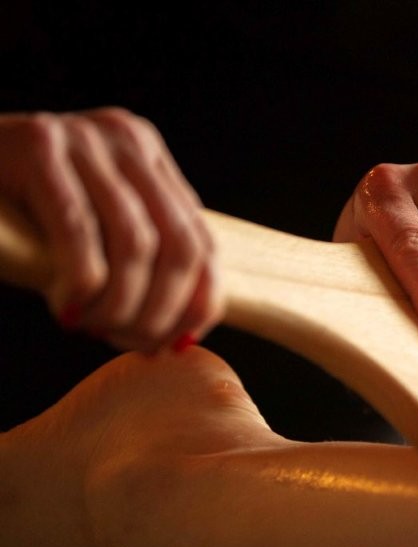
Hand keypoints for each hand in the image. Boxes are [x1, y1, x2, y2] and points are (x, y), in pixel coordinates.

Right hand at [0, 108, 222, 351]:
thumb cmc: (17, 209)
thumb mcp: (93, 228)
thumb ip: (137, 261)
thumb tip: (179, 337)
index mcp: (148, 156)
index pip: (203, 240)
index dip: (200, 302)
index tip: (179, 344)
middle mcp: (126, 138)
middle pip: (180, 245)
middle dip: (163, 311)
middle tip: (132, 343)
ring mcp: (83, 137)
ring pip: (135, 243)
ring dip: (121, 304)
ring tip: (94, 327)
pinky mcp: (36, 146)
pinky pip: (78, 232)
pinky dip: (82, 284)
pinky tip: (68, 308)